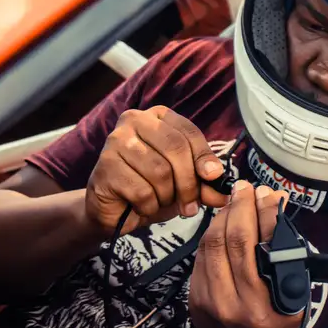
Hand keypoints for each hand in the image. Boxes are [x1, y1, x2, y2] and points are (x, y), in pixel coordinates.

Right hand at [85, 106, 227, 235]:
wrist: (113, 210)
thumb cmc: (151, 188)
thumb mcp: (184, 183)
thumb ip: (204, 184)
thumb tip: (223, 193)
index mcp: (158, 117)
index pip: (189, 133)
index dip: (204, 157)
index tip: (213, 177)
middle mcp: (135, 121)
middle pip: (176, 148)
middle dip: (188, 183)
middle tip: (190, 205)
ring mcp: (116, 142)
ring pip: (160, 171)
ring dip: (166, 196)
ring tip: (160, 202)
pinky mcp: (105, 166)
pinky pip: (141, 191)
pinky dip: (148, 206)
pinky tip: (141, 206)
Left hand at [188, 181, 308, 327]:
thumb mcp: (295, 301)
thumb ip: (284, 262)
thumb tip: (274, 214)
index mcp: (258, 308)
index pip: (253, 245)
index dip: (261, 212)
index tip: (270, 195)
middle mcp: (227, 306)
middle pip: (226, 239)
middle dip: (238, 206)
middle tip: (249, 188)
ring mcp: (205, 304)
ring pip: (208, 245)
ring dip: (223, 217)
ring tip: (238, 200)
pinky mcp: (194, 302)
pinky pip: (200, 259)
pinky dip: (212, 237)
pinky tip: (225, 225)